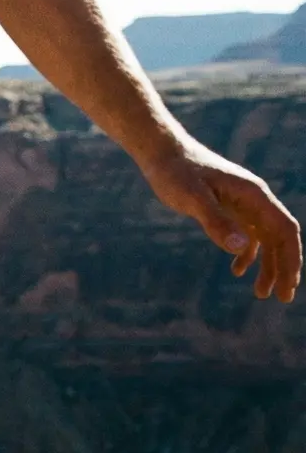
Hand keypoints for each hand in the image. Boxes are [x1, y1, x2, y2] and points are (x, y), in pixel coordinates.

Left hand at [140, 139, 301, 302]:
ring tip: (261, 293)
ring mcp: (243, 204)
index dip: (291, 259)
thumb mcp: (193, 199)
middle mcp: (255, 200)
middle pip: (280, 238)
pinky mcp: (228, 207)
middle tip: (280, 298)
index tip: (288, 287)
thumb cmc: (177, 173)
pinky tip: (236, 270)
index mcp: (255, 196)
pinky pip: (247, 234)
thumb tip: (241, 249)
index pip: (285, 231)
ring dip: (267, 265)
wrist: (162, 153)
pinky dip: (246, 254)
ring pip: (265, 239)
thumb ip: (216, 222)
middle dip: (284, 268)